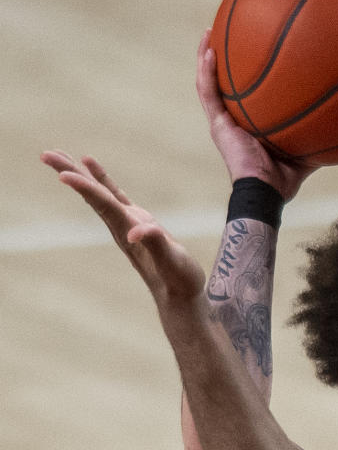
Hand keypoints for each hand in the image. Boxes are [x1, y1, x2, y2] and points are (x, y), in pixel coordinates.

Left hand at [41, 151, 205, 304]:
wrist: (179, 295)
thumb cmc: (177, 279)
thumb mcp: (171, 261)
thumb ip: (155, 243)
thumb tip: (134, 232)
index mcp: (128, 230)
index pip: (102, 204)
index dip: (85, 188)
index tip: (63, 175)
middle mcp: (121, 225)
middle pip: (91, 195)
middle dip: (69, 174)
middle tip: (46, 155)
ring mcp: (126, 222)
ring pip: (96, 193)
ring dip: (77, 174)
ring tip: (57, 155)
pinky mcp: (135, 221)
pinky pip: (111, 194)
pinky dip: (99, 178)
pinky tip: (88, 162)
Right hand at [196, 31, 315, 200]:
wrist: (265, 192)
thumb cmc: (284, 180)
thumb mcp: (306, 153)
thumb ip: (319, 138)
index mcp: (248, 125)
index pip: (243, 94)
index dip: (242, 74)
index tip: (248, 51)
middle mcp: (232, 120)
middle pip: (223, 83)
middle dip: (221, 58)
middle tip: (224, 33)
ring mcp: (222, 122)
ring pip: (208, 83)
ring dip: (206, 57)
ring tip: (208, 33)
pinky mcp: (217, 126)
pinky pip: (208, 93)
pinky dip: (207, 73)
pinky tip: (210, 52)